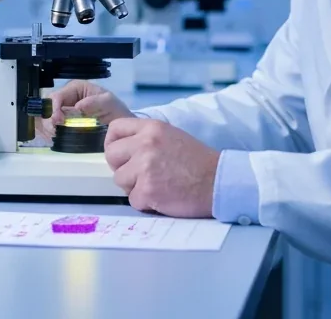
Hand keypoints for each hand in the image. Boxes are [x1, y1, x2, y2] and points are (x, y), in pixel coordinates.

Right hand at [34, 80, 133, 140]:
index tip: (58, 120)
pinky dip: (49, 134)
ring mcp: (62, 112)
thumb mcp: (110, 103)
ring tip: (56, 136)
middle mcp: (66, 99)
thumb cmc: (116, 111)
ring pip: (45, 118)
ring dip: (48, 128)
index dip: (54, 108)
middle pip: (47, 107)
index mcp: (75, 89)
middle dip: (49, 120)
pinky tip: (56, 139)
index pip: (57, 96)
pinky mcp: (62, 125)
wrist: (121, 128)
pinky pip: (48, 128)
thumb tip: (78, 106)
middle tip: (55, 131)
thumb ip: (96, 102)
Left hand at [104, 118, 219, 217]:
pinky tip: (162, 196)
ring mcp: (145, 167)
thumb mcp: (171, 136)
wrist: (219, 182)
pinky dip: (145, 203)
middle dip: (122, 167)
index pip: (115, 129)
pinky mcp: (148, 189)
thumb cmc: (198, 162)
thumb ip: (146, 138)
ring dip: (134, 187)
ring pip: (119, 179)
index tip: (119, 154)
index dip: (113, 143)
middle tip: (139, 175)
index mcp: (152, 128)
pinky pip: (132, 199)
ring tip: (156, 185)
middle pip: (111, 155)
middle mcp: (146, 144)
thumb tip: (124, 148)